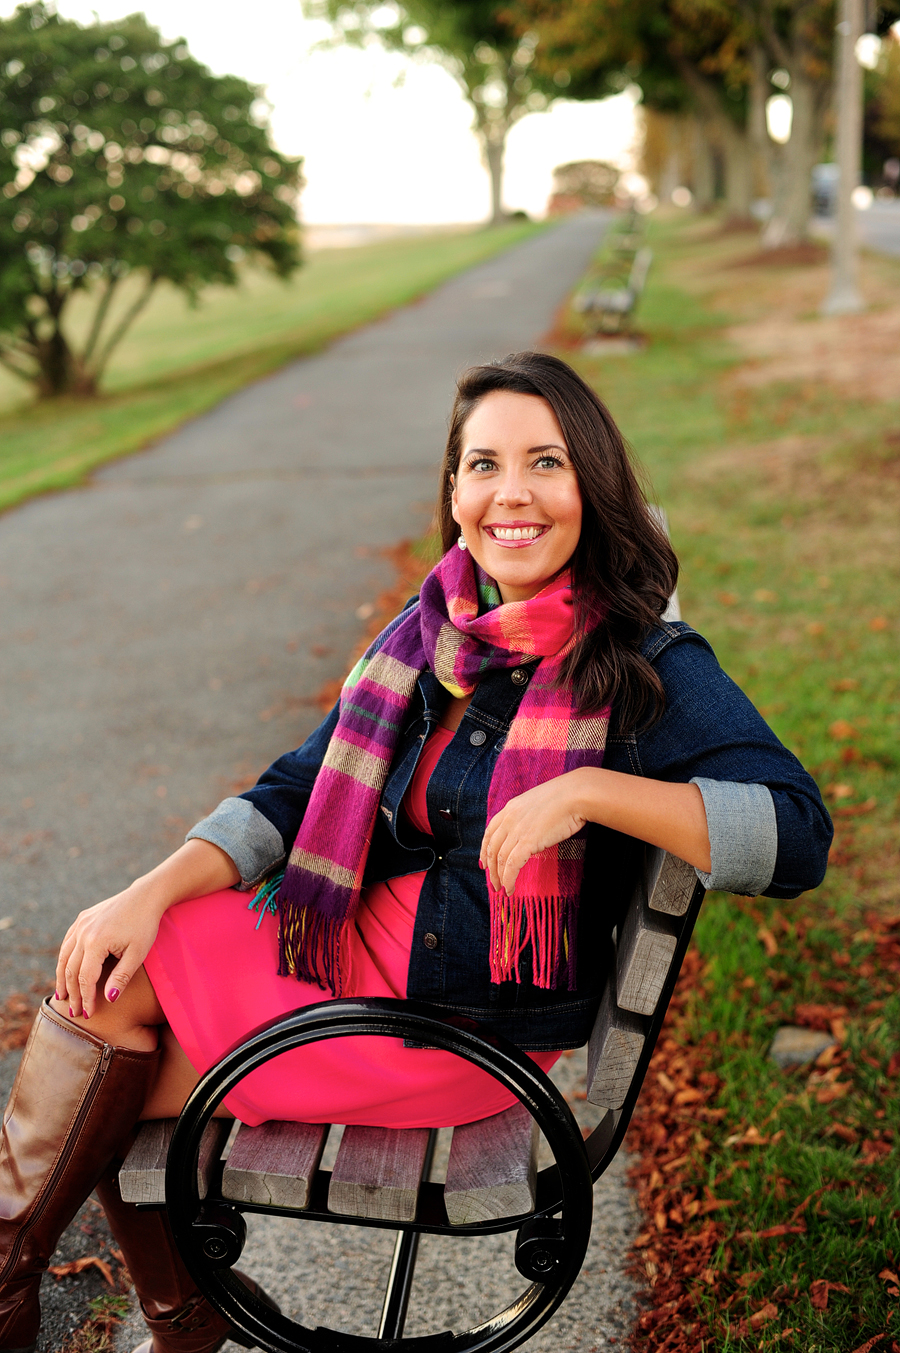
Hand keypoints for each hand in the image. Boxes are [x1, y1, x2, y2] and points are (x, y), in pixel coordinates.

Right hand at [55, 882, 164, 1018]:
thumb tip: (108, 999)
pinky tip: (65, 972)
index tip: (88, 1013)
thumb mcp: (138, 954)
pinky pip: (68, 943)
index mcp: (96, 942)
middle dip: (72, 993)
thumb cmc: (145, 926)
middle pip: (71, 970)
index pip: (86, 978)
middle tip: (74, 1012)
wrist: (145, 897)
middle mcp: (83, 932)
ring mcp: (80, 924)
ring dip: (62, 978)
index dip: (86, 998)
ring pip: (64, 957)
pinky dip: (64, 960)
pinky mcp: (82, 918)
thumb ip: (122, 977)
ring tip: (62, 997)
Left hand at [480, 771, 589, 895]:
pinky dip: (509, 879)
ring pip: (500, 859)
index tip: (484, 862)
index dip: (484, 849)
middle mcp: (509, 819)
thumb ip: (528, 816)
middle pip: (492, 848)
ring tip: (502, 890)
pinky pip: (512, 865)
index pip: (490, 832)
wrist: (577, 795)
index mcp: (511, 808)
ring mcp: (517, 830)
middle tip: (493, 882)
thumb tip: (531, 830)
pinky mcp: (528, 841)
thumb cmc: (566, 797)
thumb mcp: (538, 803)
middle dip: (491, 868)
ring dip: (499, 878)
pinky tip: (510, 889)